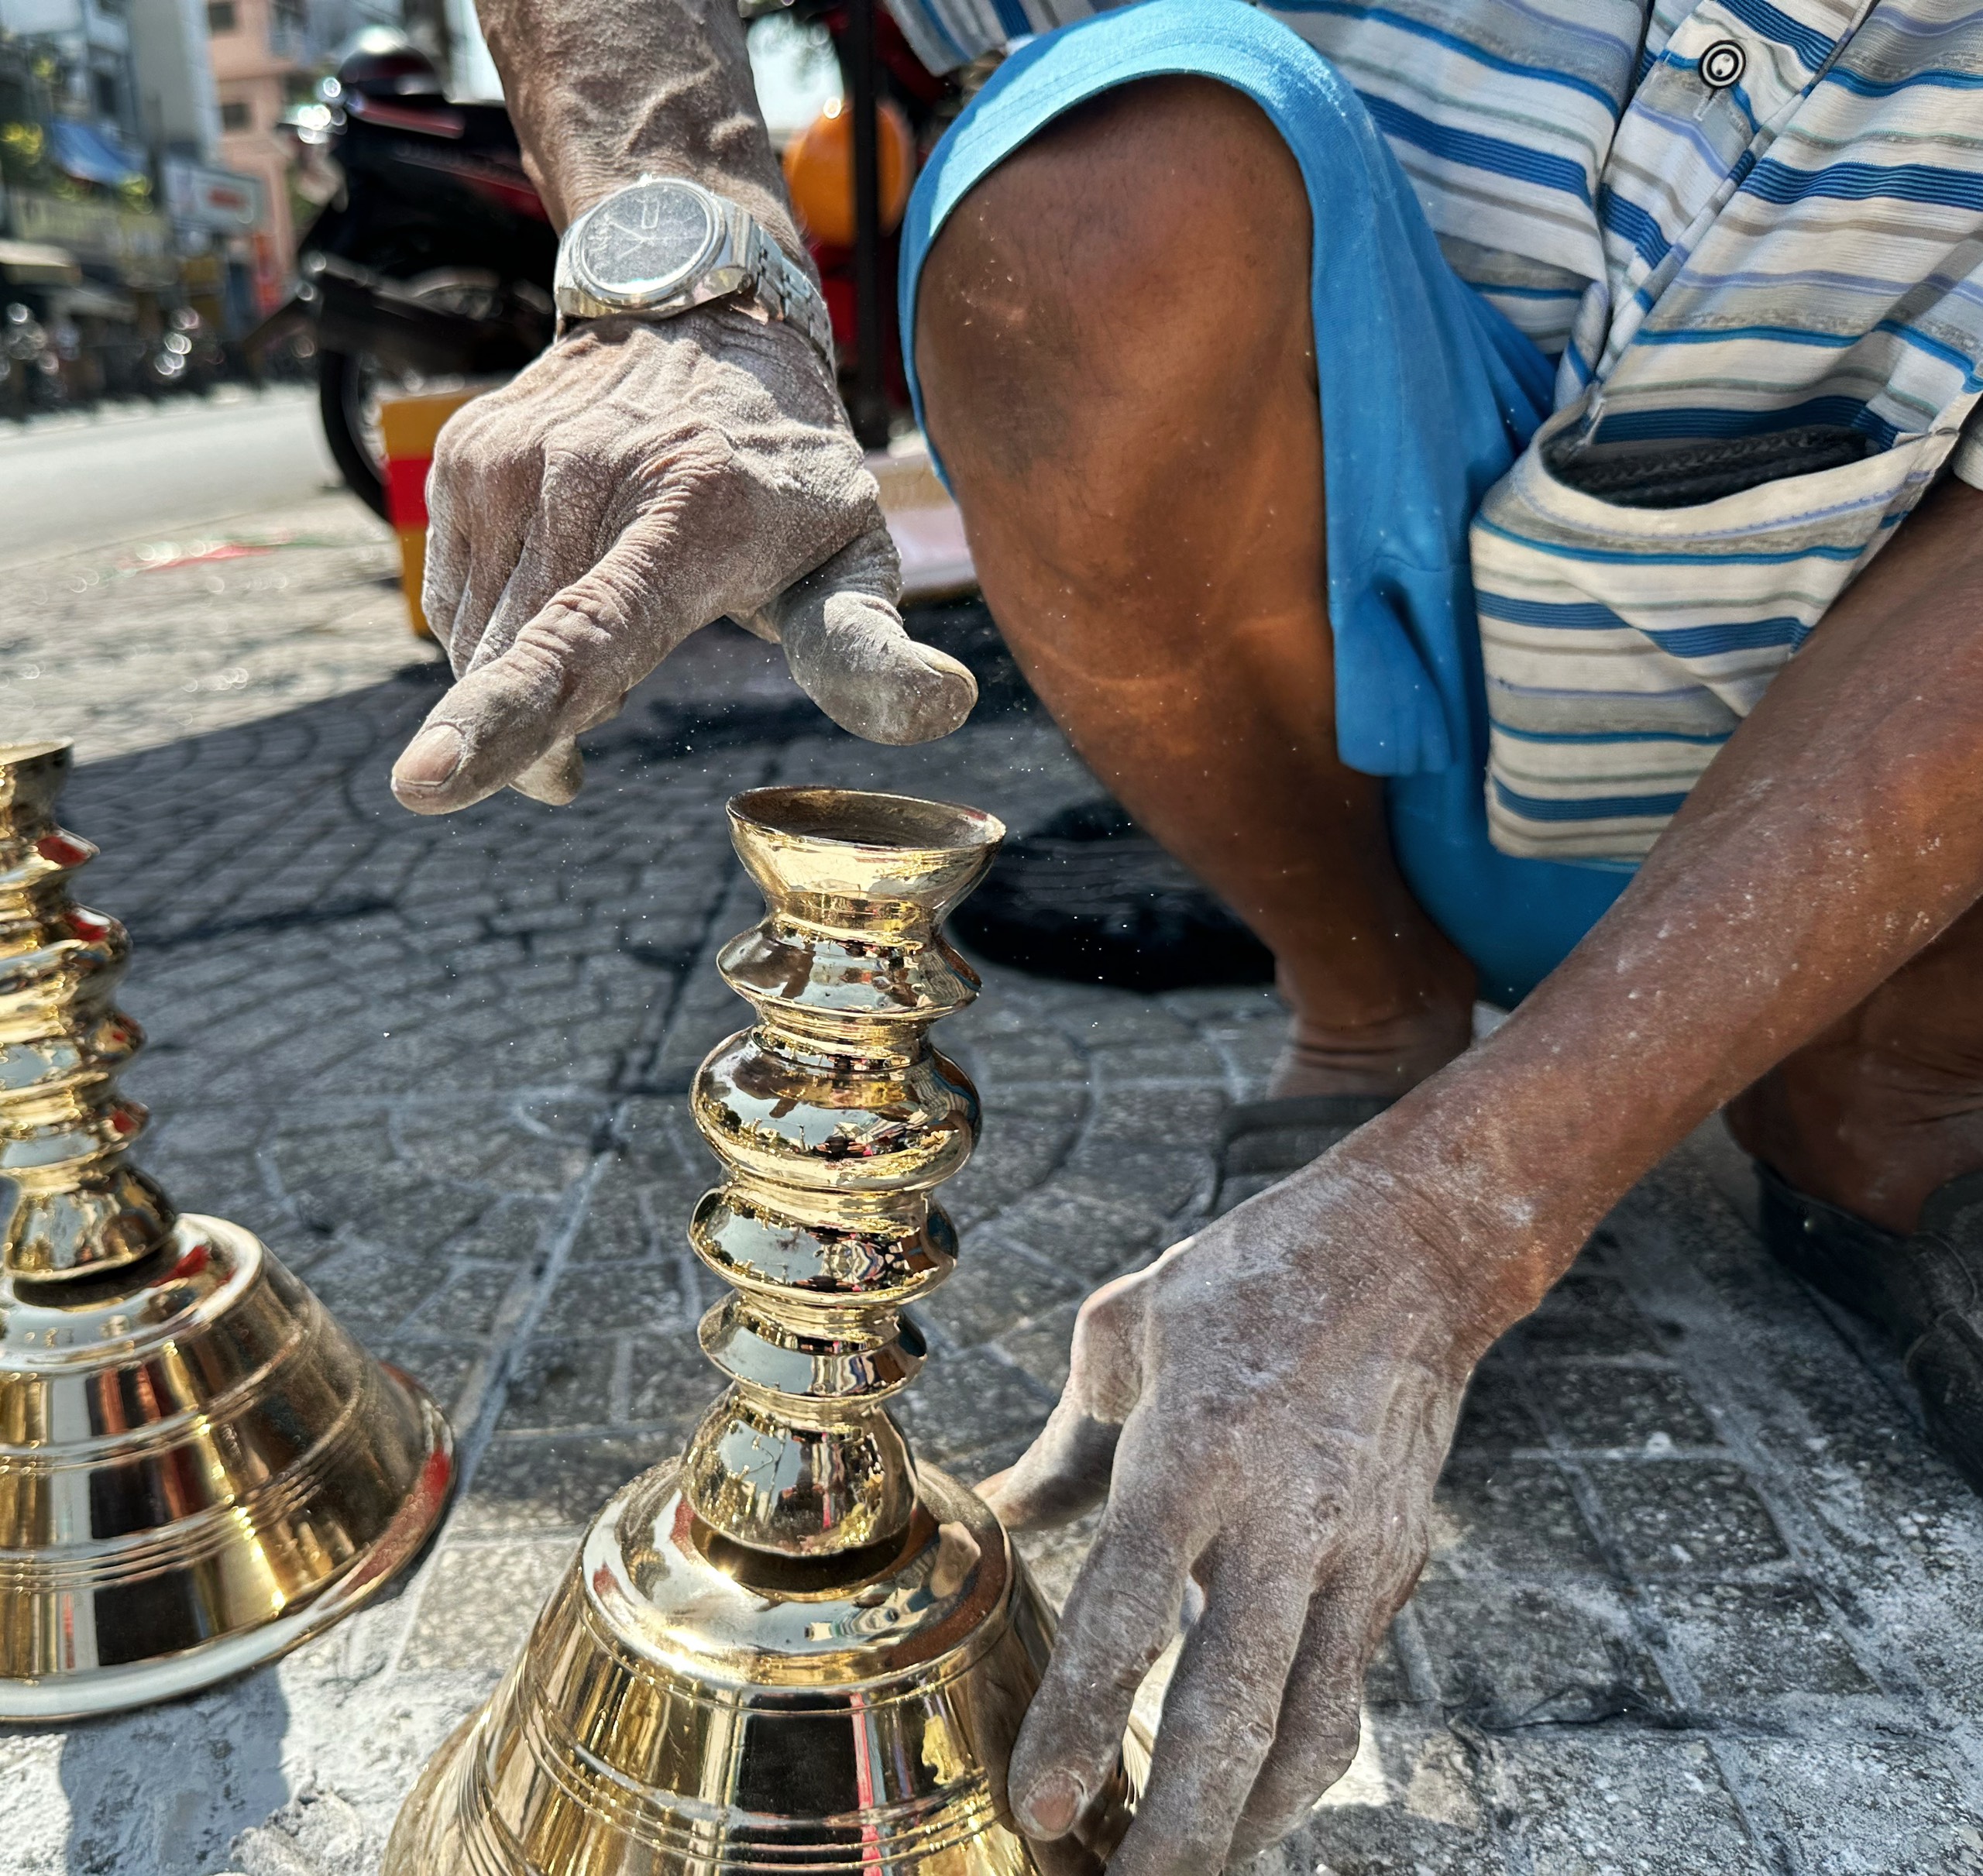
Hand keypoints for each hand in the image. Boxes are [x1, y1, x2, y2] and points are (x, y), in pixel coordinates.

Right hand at [389, 304, 976, 813]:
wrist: (699, 314)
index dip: (507, 718)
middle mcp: (586, 476)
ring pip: (480, 643)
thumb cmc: (790, 469)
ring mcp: (513, 458)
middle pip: (524, 667)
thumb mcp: (853, 552)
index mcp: (690, 514)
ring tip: (605, 621)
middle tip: (620, 706)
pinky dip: (498, 634)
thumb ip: (869, 645)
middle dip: (549, 730)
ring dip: (524, 682)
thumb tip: (949, 707)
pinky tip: (560, 594)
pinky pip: (457, 602)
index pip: (586, 639)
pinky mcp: (464, 455)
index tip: (424, 783)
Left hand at [983, 1147, 1509, 1873]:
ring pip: (1310, 1729)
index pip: (1129, 1615)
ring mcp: (1355, 1550)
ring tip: (1187, 1873)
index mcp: (1196, 1451)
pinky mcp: (1400, 1565)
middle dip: (1176, 1827)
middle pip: (1229, 1709)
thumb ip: (1066, 1444)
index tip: (1038, 1806)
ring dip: (1247, 1824)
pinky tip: (1253, 1799)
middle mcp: (1282, 1517)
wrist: (1411, 1249)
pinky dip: (1301, 1762)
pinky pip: (1350, 1690)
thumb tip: (1002, 1516)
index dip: (1079, 1723)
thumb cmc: (1250, 1276)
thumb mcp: (1127, 1331)